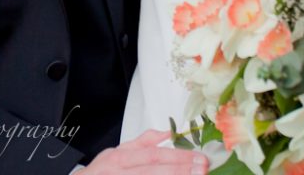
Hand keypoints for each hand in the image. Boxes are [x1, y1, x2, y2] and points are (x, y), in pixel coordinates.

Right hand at [82, 130, 207, 173]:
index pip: (153, 155)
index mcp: (120, 158)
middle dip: (180, 169)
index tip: (198, 158)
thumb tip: (167, 132)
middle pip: (154, 171)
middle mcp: (120, 173)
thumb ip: (143, 143)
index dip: (177, 156)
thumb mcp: (117, 152)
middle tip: (202, 168)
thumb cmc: (100, 172)